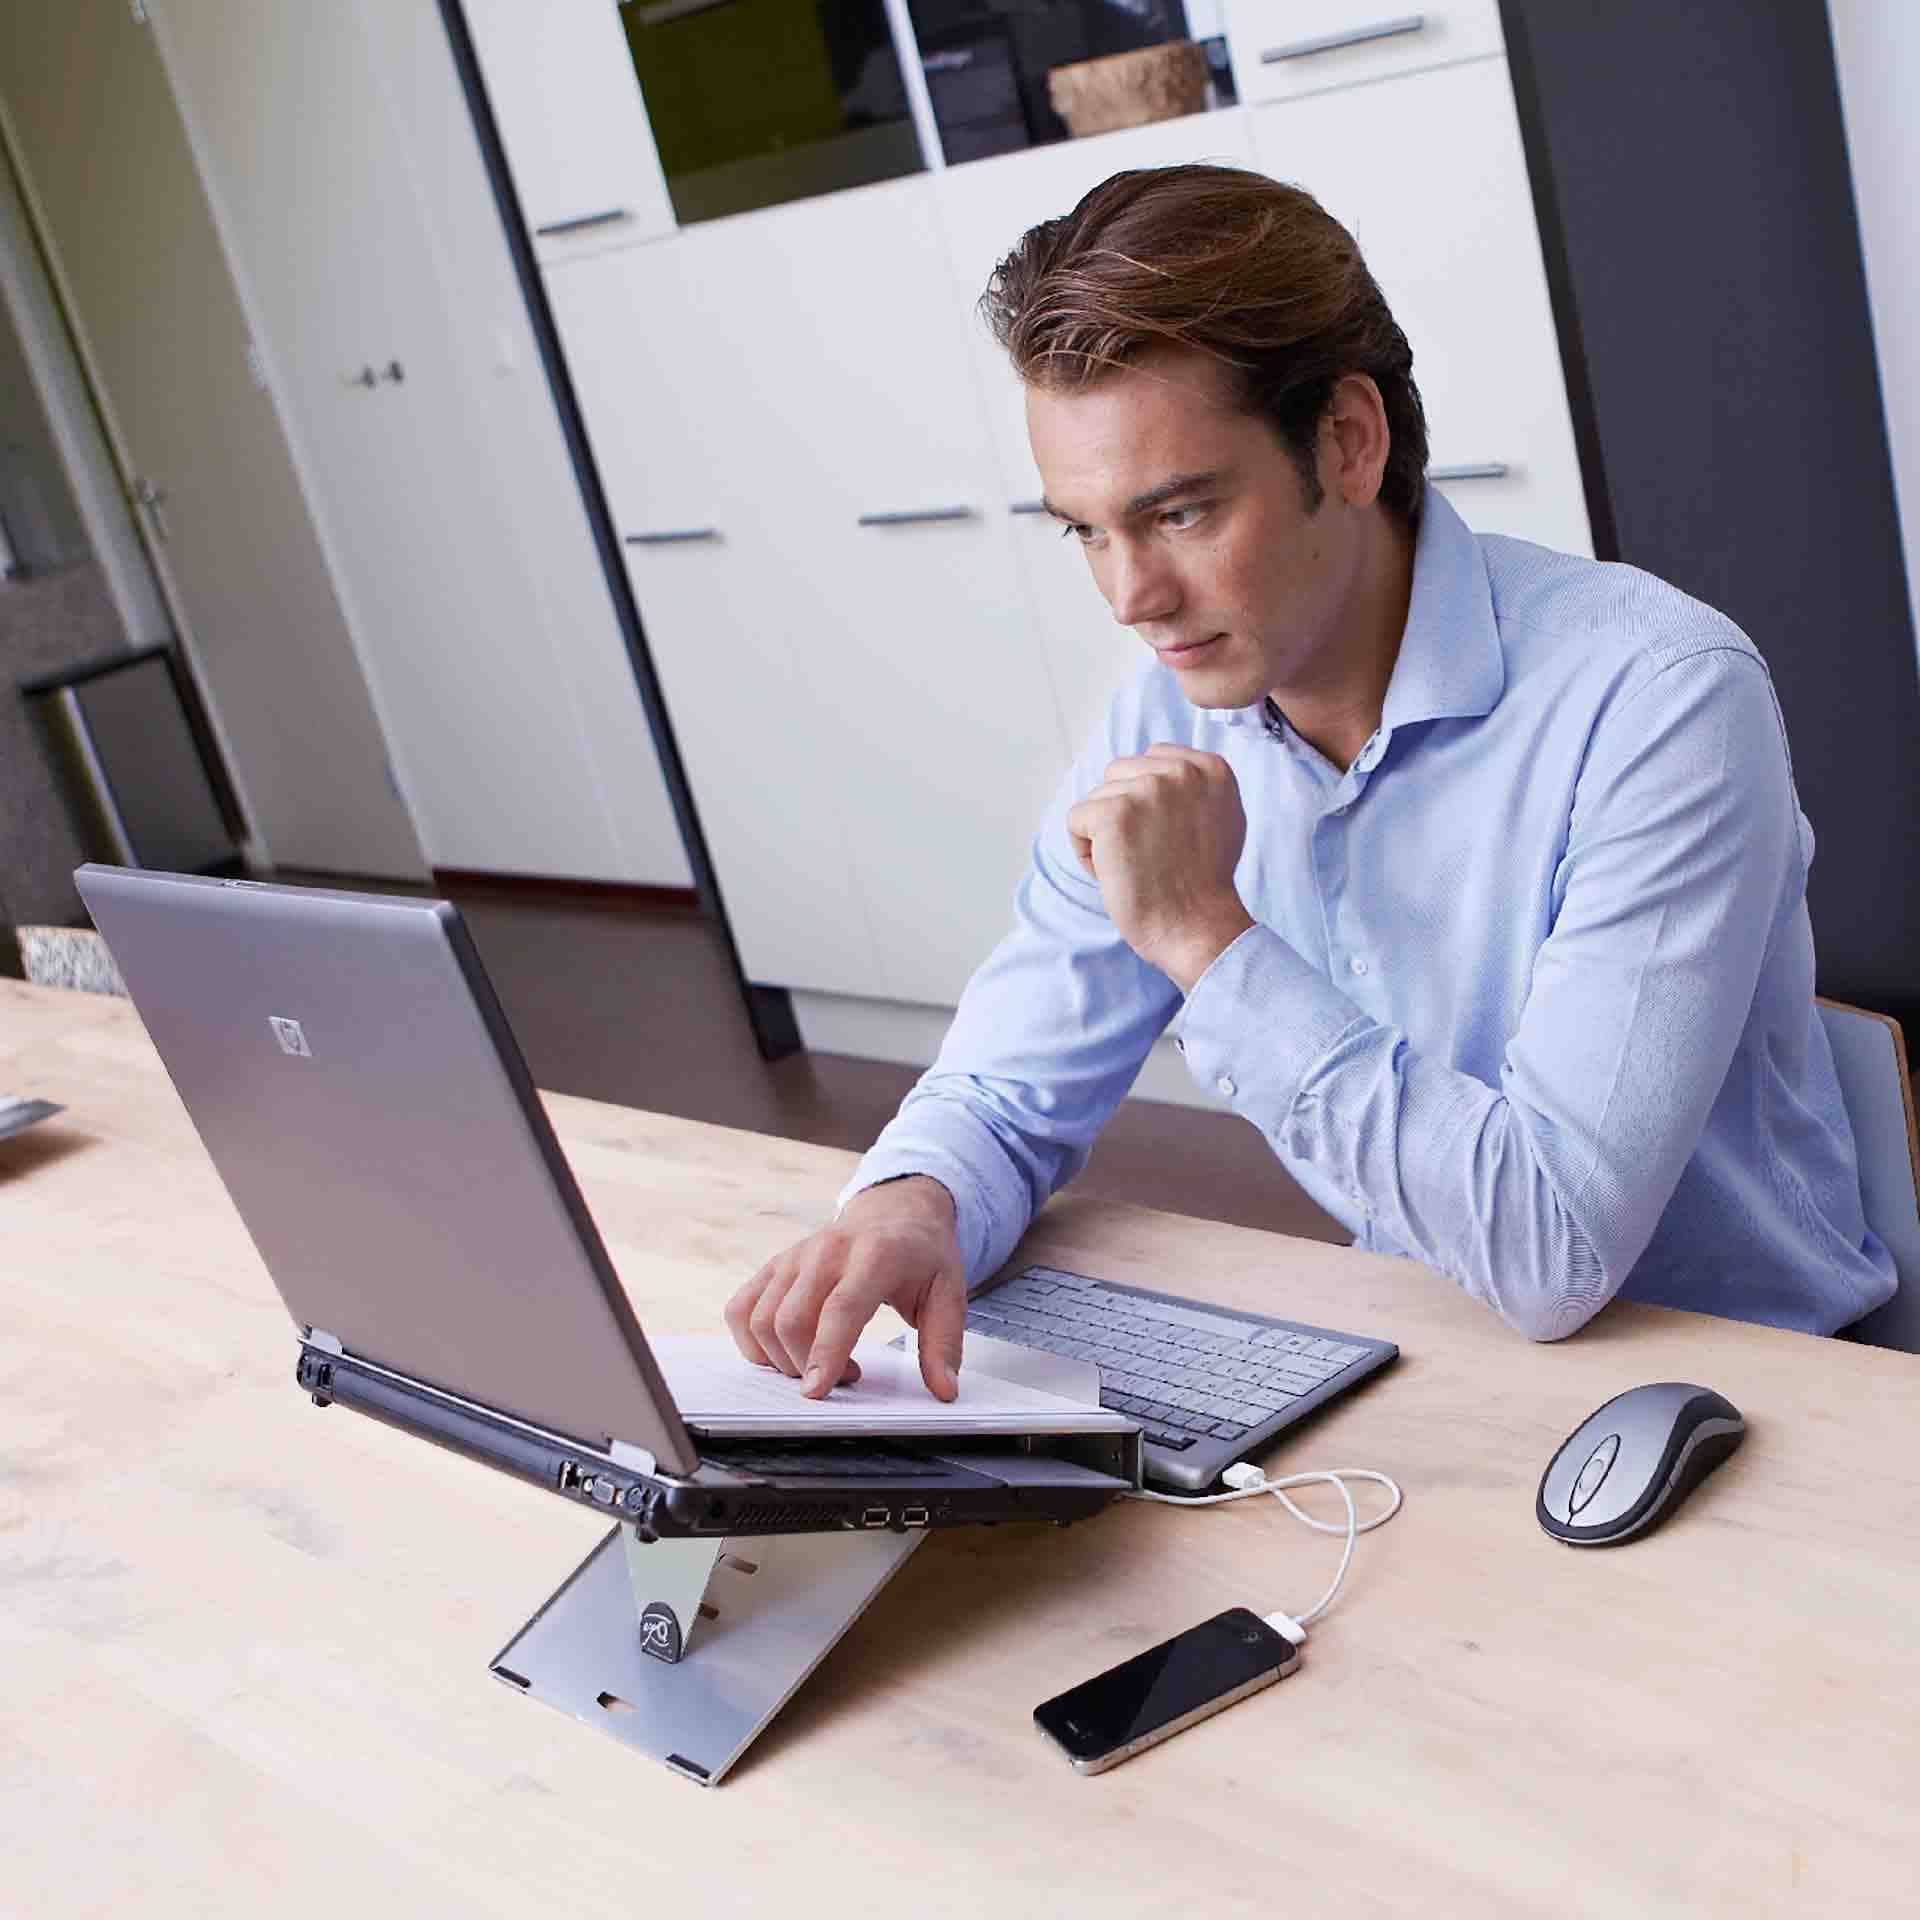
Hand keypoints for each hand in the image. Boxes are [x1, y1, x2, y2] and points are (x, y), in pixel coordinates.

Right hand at [723, 1176, 966, 1400]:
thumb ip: (944, 1343)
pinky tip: (781, 1352)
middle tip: (844, 1378)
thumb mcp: (950, 1293)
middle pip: (792, 1319)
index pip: (841, 1307)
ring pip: (760, 1318)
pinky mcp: (774, 1265)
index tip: (816, 1391)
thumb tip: (944, 1390)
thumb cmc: (922, 1256)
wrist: (896, 1211)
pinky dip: (751, 1340)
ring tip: (819, 1363)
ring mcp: (794, 1255)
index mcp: (875, 1254)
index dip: (825, 1352)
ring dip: (780, 1359)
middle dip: (805, 1365)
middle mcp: (827, 1249)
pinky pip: (741, 1308)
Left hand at [1065, 744, 1255, 990]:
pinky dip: (1085, 851)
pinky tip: (1115, 872)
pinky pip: (1076, 820)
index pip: (1151, 758)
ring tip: (1137, 866)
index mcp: (1210, 768)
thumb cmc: (1202, 886)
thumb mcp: (1219, 818)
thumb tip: (1154, 766)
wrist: (1196, 928)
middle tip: (1150, 855)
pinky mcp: (1115, 813)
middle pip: (1119, 774)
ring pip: (1097, 797)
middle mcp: (1183, 771)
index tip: (1167, 837)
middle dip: (1123, 813)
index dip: (1146, 802)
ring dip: (1104, 835)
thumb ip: (1192, 788)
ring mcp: (1149, 789)